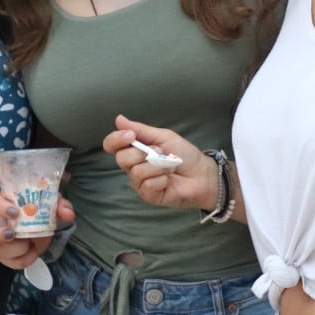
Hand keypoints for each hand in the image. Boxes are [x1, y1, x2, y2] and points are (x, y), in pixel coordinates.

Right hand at [0, 190, 74, 269]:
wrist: (44, 224)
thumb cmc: (40, 208)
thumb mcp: (50, 202)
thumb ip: (59, 205)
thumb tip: (67, 213)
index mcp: (1, 203)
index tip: (15, 212)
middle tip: (12, 234)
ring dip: (16, 249)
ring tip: (31, 243)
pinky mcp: (4, 256)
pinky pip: (9, 263)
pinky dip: (24, 259)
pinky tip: (33, 252)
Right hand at [103, 115, 218, 210]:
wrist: (202, 174)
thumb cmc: (184, 154)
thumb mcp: (163, 137)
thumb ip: (140, 129)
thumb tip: (118, 119)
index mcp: (134, 149)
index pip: (112, 145)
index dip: (116, 139)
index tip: (131, 135)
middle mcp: (133, 166)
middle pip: (121, 158)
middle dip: (142, 153)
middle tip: (160, 152)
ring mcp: (139, 182)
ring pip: (136, 172)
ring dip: (158, 166)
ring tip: (170, 166)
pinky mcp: (148, 195)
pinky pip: (147, 185)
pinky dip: (162, 179)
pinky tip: (169, 180)